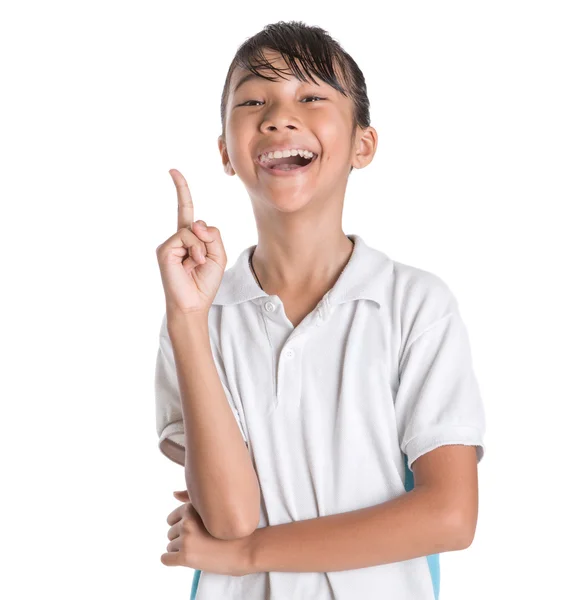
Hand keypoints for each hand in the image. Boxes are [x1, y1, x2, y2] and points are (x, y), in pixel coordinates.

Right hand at [156, 169, 227, 315]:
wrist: (194, 303)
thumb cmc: (205, 282)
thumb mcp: (218, 256)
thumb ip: (213, 235)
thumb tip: (195, 222)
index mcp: (190, 238)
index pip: (185, 210)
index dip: (181, 190)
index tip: (172, 171)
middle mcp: (177, 238)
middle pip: (198, 223)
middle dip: (208, 241)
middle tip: (203, 261)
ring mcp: (170, 243)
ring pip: (193, 229)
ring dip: (202, 247)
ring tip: (198, 264)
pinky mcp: (164, 249)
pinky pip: (185, 236)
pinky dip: (195, 249)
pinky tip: (193, 263)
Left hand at [160, 490, 250, 576]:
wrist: (245, 549)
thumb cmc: (230, 527)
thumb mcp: (213, 508)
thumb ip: (191, 498)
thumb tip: (173, 493)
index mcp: (191, 509)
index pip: (172, 519)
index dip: (185, 526)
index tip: (198, 531)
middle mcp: (187, 522)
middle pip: (171, 532)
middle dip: (182, 538)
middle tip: (200, 541)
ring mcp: (186, 540)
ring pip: (170, 546)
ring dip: (181, 549)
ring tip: (199, 550)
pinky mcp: (186, 557)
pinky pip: (166, 559)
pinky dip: (172, 560)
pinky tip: (186, 559)